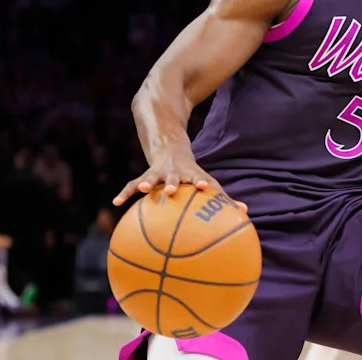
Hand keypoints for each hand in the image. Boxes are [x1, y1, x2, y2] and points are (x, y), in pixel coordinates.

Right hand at [113, 149, 246, 211]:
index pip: (197, 178)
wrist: (172, 149)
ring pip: (151, 177)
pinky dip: (124, 192)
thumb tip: (245, 212)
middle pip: (173, 177)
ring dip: (146, 182)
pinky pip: (131, 184)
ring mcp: (159, 172)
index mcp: (191, 175)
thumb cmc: (193, 174)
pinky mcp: (146, 174)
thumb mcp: (207, 182)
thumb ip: (223, 198)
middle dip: (172, 182)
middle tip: (171, 189)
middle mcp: (175, 172)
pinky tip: (116, 203)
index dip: (200, 182)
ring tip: (141, 188)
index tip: (202, 186)